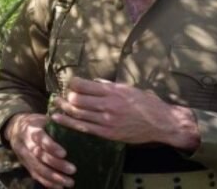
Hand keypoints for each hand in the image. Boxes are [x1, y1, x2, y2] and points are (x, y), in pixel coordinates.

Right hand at [4, 113, 75, 188]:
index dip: (51, 146)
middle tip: (73, 170)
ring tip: (69, 182)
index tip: (64, 153)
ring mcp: (24, 156)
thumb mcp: (43, 118)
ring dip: (54, 177)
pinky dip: (47, 183)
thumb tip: (77, 125)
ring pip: (37, 168)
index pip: (40, 138)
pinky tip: (59, 187)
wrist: (14, 128)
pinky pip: (35, 175)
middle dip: (56, 164)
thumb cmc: (35, 122)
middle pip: (39, 156)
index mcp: (30, 129)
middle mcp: (25, 143)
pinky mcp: (25, 165)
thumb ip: (56, 123)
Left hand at [51, 77, 199, 149]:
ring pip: (78, 114)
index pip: (83, 85)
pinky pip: (84, 128)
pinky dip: (70, 123)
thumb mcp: (127, 88)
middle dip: (67, 97)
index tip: (71, 83)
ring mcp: (107, 121)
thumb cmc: (145, 103)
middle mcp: (108, 105)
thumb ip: (108, 86)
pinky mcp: (108, 134)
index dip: (73, 83)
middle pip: (77, 100)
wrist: (161, 123)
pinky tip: (59, 120)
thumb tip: (92, 83)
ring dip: (64, 110)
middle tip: (63, 95)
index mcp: (113, 91)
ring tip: (56, 106)